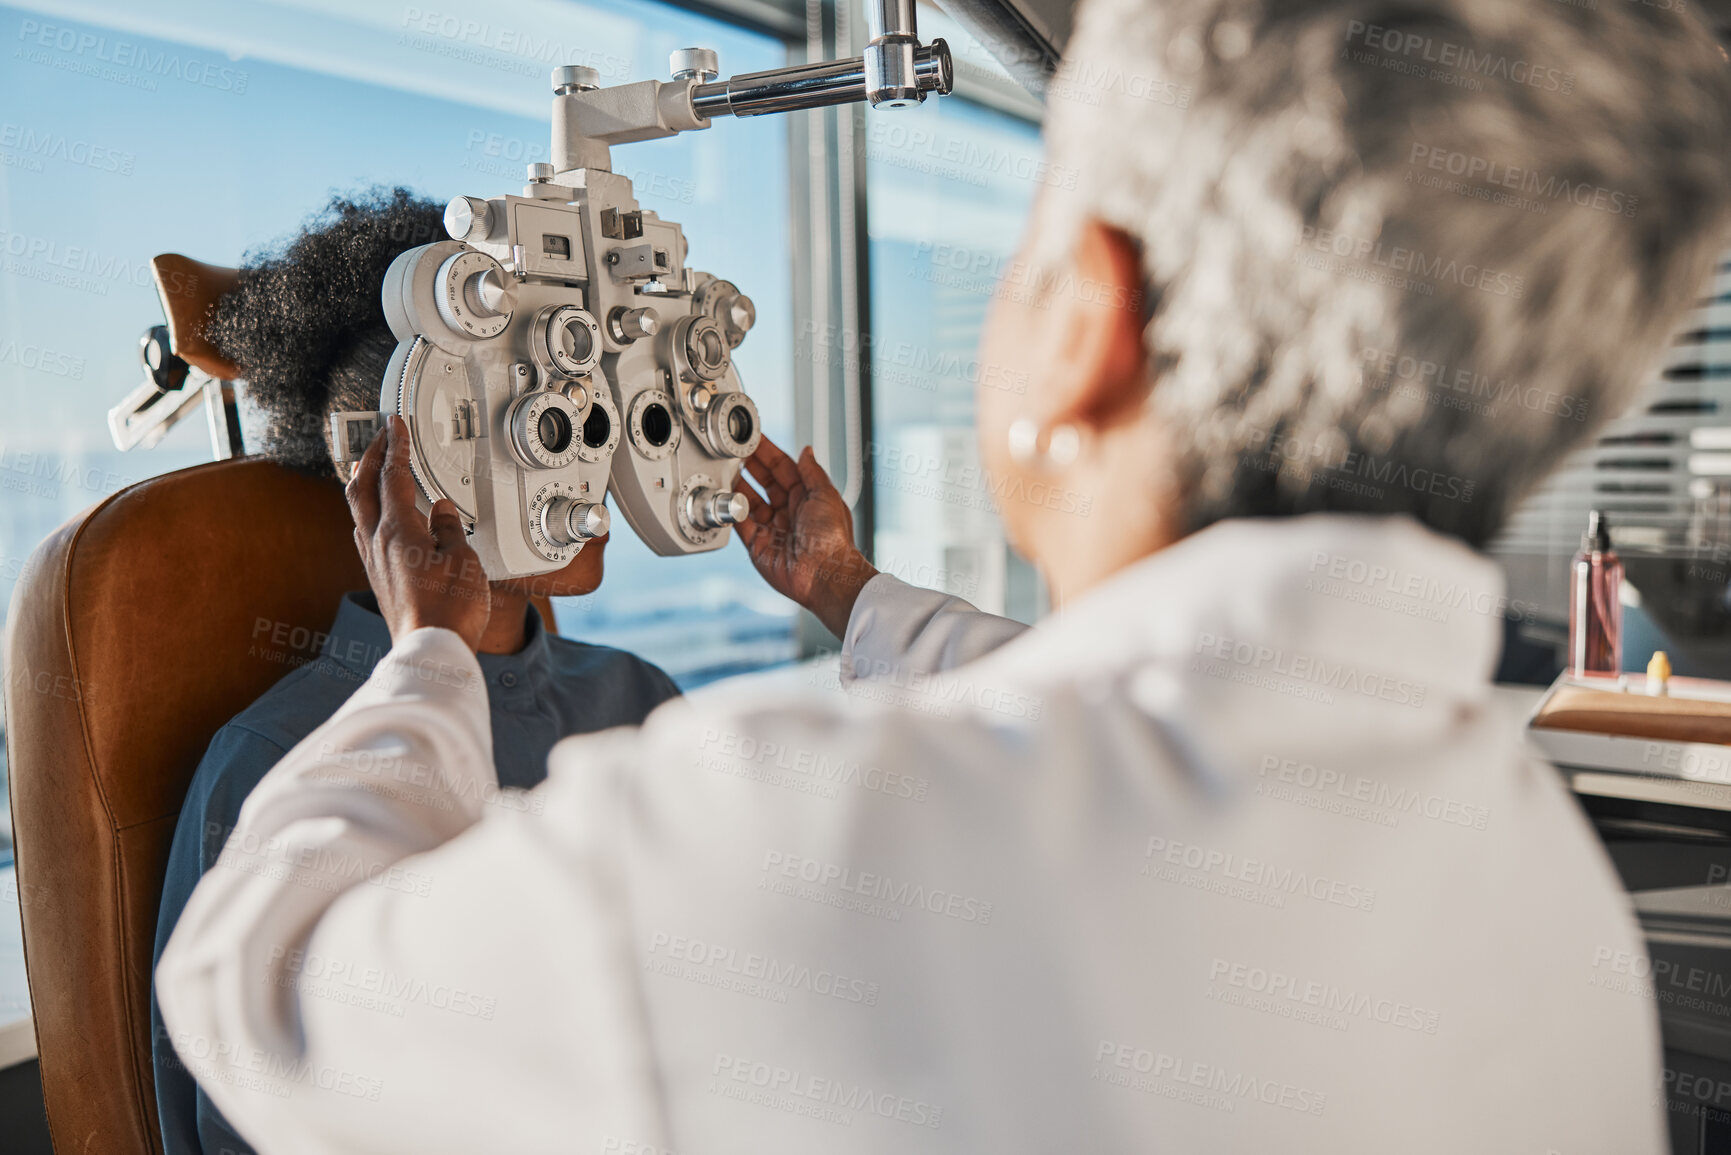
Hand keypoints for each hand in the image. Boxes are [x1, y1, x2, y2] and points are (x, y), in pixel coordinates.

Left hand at [345, 416, 490, 651]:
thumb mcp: (463, 560)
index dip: (396, 446)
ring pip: (358, 510)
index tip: (396, 424)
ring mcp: (374, 562)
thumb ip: (449, 528)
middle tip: (380, 437)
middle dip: (370, 456)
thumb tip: (441, 510)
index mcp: (399, 531)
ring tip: (371, 468)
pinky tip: (377, 517)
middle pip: (362, 487)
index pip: (393, 476)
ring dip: (363, 482)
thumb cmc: (450, 611)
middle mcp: (378, 543)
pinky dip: (368, 511)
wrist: (431, 650)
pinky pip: (364, 532)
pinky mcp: (378, 578)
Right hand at [736, 436, 876, 638]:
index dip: (768, 453)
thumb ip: (812, 472)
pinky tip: (726, 497)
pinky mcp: (759, 546)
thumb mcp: (826, 495)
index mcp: (807, 498)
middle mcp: (789, 513)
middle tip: (734, 451)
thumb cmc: (833, 538)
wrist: (826, 575)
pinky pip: (740, 525)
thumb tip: (806, 451)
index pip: (783, 469)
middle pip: (764, 483)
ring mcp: (773, 529)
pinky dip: (732, 511)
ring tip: (726, 469)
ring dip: (738, 486)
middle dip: (749, 466)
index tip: (754, 439)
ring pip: (749, 502)